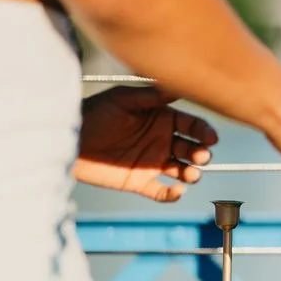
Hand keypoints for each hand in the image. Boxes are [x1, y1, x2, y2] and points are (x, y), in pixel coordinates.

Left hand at [76, 86, 217, 201]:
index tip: (211, 138)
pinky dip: (173, 195)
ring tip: (191, 174)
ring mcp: (153, 163)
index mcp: (163, 121)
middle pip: (192, 150)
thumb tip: (180, 85)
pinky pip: (162, 192)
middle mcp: (162, 142)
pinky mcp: (140, 182)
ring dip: (192, 174)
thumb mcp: (124, 99)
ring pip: (183, 171)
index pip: (192, 127)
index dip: (204, 132)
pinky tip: (176, 191)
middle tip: (200, 156)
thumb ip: (153, 95)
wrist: (69, 137)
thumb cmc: (96, 112)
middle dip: (201, 154)